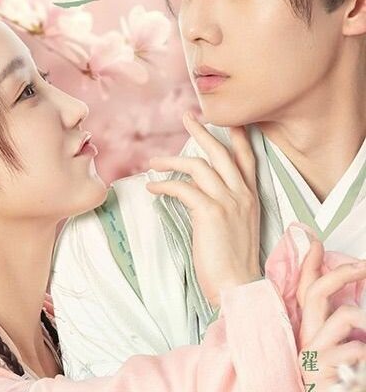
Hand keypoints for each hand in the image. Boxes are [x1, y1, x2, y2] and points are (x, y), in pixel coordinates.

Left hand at [146, 111, 261, 306]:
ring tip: (154, 162)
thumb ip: (225, 205)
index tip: (223, 120)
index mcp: (250, 196)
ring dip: (172, 161)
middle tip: (187, 116)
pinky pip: (182, 188)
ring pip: (198, 165)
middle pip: (220, 152)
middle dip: (202, 131)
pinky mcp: (210, 212)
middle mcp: (242, 194)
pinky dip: (164, 185)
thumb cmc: (232, 261)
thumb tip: (199, 193)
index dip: (235, 137)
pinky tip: (152, 188)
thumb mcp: (236, 227)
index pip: (246, 158)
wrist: (237, 286)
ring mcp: (228, 201)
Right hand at [296, 239, 365, 389]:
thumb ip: (335, 322)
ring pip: (343, 316)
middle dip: (343, 274)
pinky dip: (365, 352)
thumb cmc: (335, 379)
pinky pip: (356, 348)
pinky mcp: (323, 368)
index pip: (304, 290)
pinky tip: (360, 365)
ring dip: (364, 318)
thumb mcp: (333, 346)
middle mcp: (307, 338)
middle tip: (364, 266)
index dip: (309, 265)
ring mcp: (314, 353)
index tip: (315, 243)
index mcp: (309, 331)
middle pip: (315, 293)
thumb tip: (347, 300)